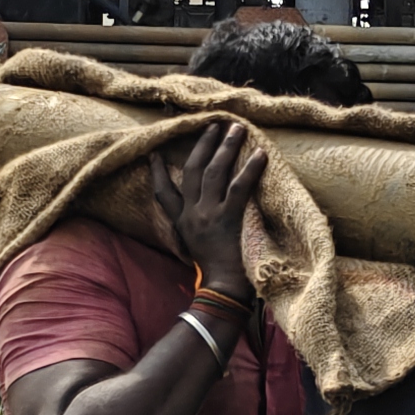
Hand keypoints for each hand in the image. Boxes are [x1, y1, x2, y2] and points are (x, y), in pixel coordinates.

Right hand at [148, 118, 267, 300]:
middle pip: (193, 171)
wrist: (222, 290)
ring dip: (225, 147)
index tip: (154, 154)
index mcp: (182, 222)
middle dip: (203, 145)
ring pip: (214, 172)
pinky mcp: (228, 218)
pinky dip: (249, 169)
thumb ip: (195, 228)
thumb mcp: (195, 248)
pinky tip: (260, 154)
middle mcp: (192, 214)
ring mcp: (209, 215)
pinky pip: (238, 188)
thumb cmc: (216, 272)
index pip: (163, 193)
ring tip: (236, 128)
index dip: (157, 172)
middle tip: (213, 124)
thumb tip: (203, 214)